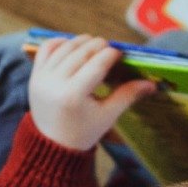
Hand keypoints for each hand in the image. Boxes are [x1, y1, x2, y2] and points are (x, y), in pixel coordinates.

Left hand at [28, 35, 155, 150]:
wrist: (52, 145)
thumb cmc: (84, 132)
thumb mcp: (108, 115)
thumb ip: (128, 95)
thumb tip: (153, 83)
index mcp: (74, 96)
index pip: (97, 63)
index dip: (112, 54)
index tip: (121, 54)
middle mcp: (55, 84)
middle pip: (82, 52)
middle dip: (99, 46)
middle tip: (110, 50)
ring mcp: (42, 78)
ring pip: (65, 47)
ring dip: (82, 42)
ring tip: (95, 46)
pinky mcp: (34, 76)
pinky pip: (46, 49)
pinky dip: (60, 42)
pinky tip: (73, 45)